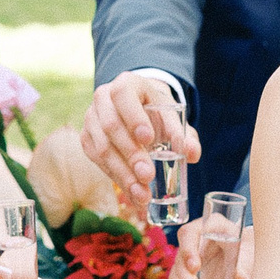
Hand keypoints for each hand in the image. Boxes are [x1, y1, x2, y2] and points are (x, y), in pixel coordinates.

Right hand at [83, 76, 199, 211]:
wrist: (137, 109)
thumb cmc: (156, 112)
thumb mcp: (172, 117)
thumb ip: (184, 134)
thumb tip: (192, 154)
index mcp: (125, 84)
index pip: (123, 95)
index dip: (133, 117)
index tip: (148, 139)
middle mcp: (103, 98)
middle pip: (111, 126)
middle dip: (131, 154)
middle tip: (148, 175)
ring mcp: (91, 119)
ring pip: (102, 148)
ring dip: (123, 173)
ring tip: (142, 194)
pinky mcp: (87, 139)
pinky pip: (97, 161)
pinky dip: (116, 178)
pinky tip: (132, 193)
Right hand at [168, 221, 251, 278]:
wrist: (251, 258)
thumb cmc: (251, 250)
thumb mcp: (252, 257)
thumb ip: (246, 266)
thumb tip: (240, 278)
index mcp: (211, 226)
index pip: (192, 232)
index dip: (189, 249)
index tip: (195, 267)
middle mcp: (196, 240)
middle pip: (181, 256)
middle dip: (185, 277)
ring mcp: (189, 258)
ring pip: (177, 274)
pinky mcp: (188, 275)